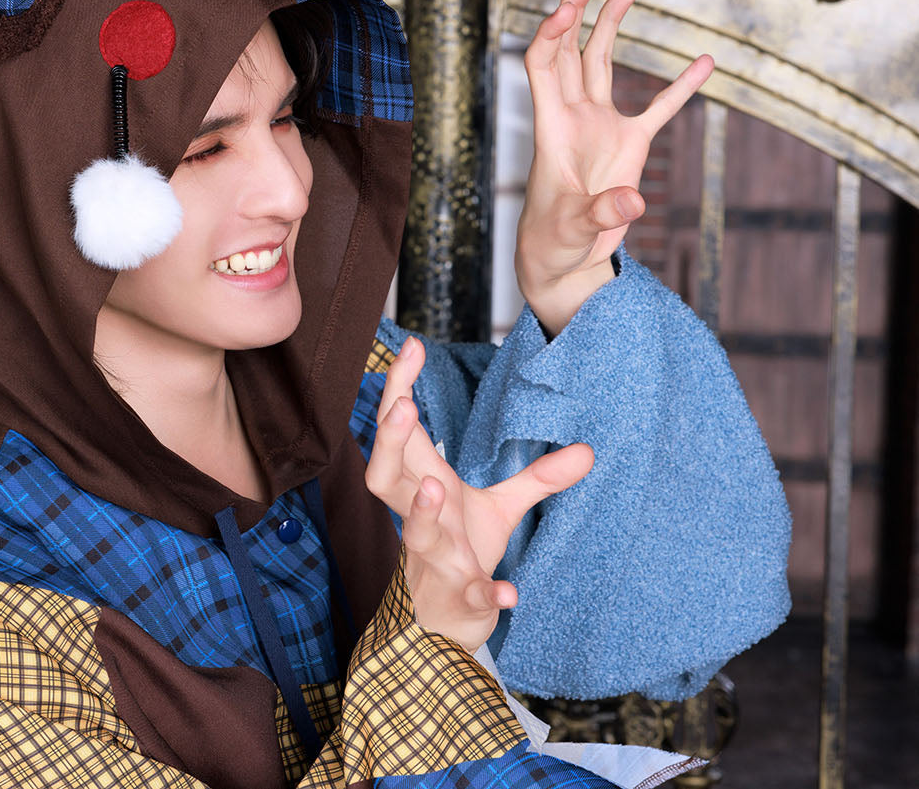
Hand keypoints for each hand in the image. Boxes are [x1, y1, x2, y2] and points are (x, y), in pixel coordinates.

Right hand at [364, 338, 593, 650]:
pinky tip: (506, 593)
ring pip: (415, 534)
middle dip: (388, 441)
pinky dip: (484, 593)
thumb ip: (538, 478)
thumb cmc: (461, 554)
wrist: (448, 626)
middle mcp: (419, 518)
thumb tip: (588, 449)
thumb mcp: (501, 509)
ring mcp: (433, 559)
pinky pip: (466, 593)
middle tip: (402, 407)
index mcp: (423, 487)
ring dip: (421, 512)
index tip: (413, 346)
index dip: (400, 390)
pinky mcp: (455, 597)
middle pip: (384, 475)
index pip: (400, 432)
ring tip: (436, 489)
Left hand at [516, 0, 713, 336]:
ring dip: (611, 25)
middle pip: (571, 50)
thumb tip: (633, 202)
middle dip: (578, 9)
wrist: (562, 262)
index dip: (550, 35)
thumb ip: (602, 215)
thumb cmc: (553, 245)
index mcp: (552, 128)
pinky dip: (679, 87)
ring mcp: (600, 128)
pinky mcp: (628, 148)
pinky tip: (704, 62)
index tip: (566, 8)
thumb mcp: (574, 231)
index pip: (544, 66)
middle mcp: (574, 118)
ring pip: (602, 64)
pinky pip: (657, 109)